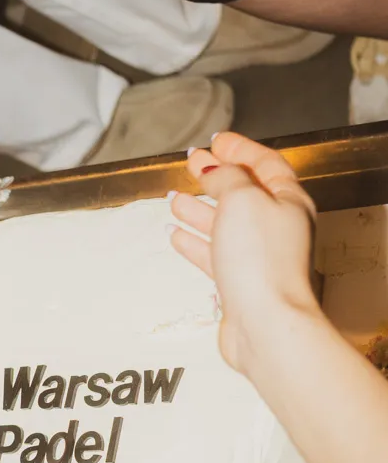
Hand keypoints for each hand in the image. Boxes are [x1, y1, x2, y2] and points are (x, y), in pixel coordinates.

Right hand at [168, 131, 318, 373]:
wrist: (265, 322)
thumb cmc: (261, 261)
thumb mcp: (242, 199)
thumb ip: (226, 178)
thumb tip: (214, 171)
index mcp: (288, 201)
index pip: (265, 163)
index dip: (240, 148)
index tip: (216, 140)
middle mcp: (277, 227)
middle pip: (243, 192)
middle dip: (215, 175)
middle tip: (191, 163)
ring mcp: (259, 256)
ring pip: (225, 224)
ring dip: (199, 209)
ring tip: (174, 198)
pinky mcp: (240, 282)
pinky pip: (215, 254)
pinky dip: (194, 242)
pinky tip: (177, 235)